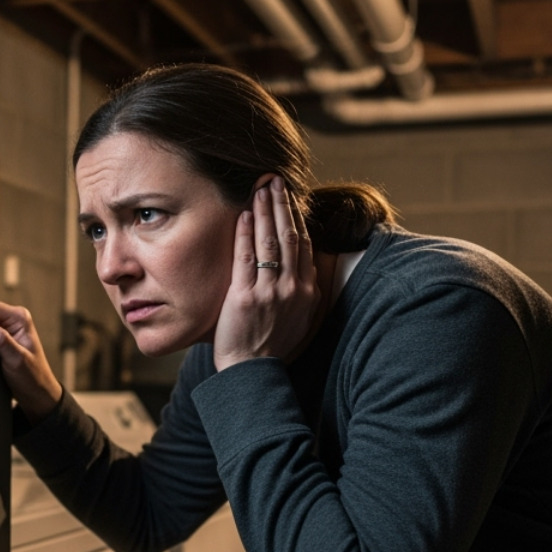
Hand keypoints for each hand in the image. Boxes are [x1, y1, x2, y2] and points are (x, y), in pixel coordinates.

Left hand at [212, 176, 319, 370]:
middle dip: (282, 204)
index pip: (302, 244)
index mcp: (307, 290)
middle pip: (289, 236)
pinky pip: (246, 258)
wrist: (253, 371)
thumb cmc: (271, 344)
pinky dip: (246, 233)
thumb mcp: (299, 316)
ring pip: (270, 242)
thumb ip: (303, 289)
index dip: (295, 216)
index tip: (289, 196)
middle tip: (275, 179)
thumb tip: (306, 264)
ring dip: (265, 211)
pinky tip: (245, 214)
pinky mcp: (246, 298)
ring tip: (260, 187)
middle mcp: (292, 288)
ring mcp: (270, 293)